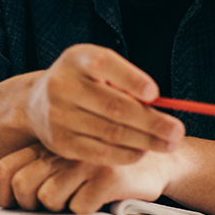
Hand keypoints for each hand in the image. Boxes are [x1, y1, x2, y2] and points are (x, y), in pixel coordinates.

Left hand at [0, 143, 169, 214]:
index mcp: (48, 144)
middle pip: (22, 186)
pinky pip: (79, 207)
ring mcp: (85, 161)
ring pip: (48, 199)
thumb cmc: (100, 167)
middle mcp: (63, 149)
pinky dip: (85, 211)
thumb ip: (28, 175)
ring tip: (77, 198)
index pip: (4, 168)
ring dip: (60, 209)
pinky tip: (97, 200)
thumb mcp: (62, 165)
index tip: (12, 204)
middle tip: (49, 207)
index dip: (1, 192)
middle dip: (30, 206)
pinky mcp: (107, 177)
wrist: (156, 161)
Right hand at [24, 44, 183, 165]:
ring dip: (146, 141)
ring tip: (169, 144)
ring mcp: (59, 116)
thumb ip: (123, 80)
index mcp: (76, 59)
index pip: (105, 65)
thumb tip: (158, 105)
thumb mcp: (96, 67)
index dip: (132, 80)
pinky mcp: (61, 143)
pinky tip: (143, 152)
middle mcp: (63, 86)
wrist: (36, 103)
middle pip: (115, 107)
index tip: (155, 94)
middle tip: (178, 131)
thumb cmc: (81, 81)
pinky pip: (100, 152)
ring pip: (112, 133)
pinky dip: (127, 154)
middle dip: (152, 122)